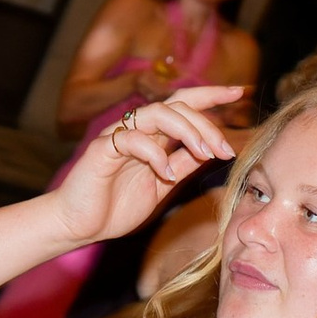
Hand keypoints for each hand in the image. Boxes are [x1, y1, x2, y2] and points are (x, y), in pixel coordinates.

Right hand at [45, 87, 239, 251]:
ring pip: (158, 113)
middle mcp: (136, 129)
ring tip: (204, 153)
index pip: (184, 104)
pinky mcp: (102, 149)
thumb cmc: (115, 206)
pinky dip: (156, 155)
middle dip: (207, 123)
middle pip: (177, 106)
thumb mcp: (163, 184)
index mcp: (152, 135)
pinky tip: (167, 174)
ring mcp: (119, 136)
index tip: (238, 92)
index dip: (211, 95)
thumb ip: (184, 163)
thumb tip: (213, 149)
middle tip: (224, 149)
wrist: (78, 226)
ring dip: (187, 131)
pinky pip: (133, 140)